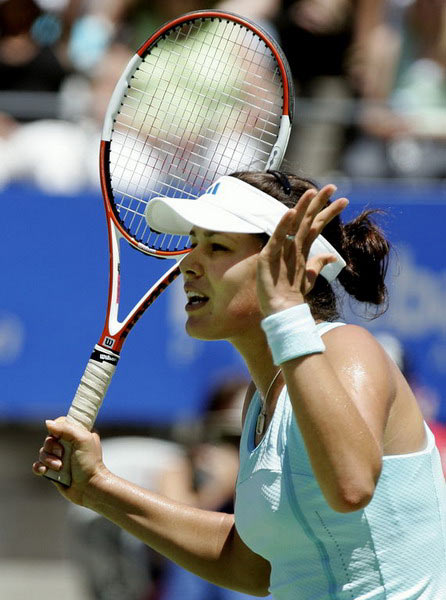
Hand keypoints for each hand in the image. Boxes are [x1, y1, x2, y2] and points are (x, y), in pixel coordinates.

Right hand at [32, 417, 106, 505]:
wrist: (89, 487)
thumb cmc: (89, 462)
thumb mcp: (82, 439)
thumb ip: (66, 428)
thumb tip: (47, 423)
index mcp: (77, 434)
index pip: (60, 424)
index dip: (57, 430)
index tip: (62, 437)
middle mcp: (67, 445)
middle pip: (49, 439)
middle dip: (52, 447)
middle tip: (62, 454)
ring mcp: (59, 458)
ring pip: (42, 452)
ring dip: (49, 460)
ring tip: (59, 467)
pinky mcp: (53, 470)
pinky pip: (38, 465)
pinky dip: (39, 467)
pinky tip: (45, 471)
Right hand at [256, 184, 347, 315]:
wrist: (282, 309)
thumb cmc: (293, 292)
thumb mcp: (310, 277)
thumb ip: (318, 264)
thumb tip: (333, 256)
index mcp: (301, 248)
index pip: (317, 225)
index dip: (329, 213)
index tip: (343, 200)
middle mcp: (291, 245)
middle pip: (307, 219)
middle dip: (319, 203)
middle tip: (333, 186)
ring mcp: (280, 249)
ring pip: (293, 224)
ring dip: (302, 208)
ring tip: (313, 192)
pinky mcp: (269, 256)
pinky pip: (278, 238)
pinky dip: (283, 225)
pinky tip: (290, 213)